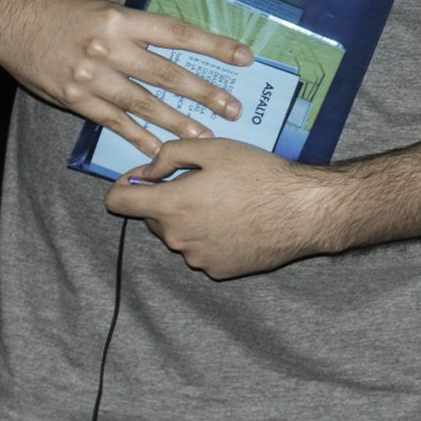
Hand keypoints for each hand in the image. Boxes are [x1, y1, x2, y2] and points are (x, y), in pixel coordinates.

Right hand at [0, 0, 252, 161]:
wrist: (9, 19)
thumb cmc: (61, 12)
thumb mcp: (105, 10)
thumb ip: (136, 29)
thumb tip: (175, 45)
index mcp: (123, 20)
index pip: (179, 34)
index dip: (214, 46)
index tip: (244, 57)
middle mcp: (112, 48)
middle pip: (168, 74)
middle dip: (204, 93)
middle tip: (234, 108)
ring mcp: (93, 77)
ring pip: (145, 104)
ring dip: (178, 122)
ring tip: (204, 135)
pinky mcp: (75, 100)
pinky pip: (114, 123)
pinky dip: (138, 137)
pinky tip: (157, 149)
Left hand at [107, 139, 337, 279]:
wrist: (302, 211)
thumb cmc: (260, 175)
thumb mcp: (215, 149)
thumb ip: (170, 154)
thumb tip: (148, 170)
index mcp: (171, 205)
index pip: (118, 202)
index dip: (124, 186)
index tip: (143, 178)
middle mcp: (177, 238)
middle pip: (153, 218)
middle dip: (168, 200)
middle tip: (204, 183)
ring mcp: (197, 258)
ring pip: (180, 235)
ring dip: (192, 220)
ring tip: (228, 203)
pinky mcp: (218, 271)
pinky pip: (202, 251)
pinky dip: (212, 237)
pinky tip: (238, 222)